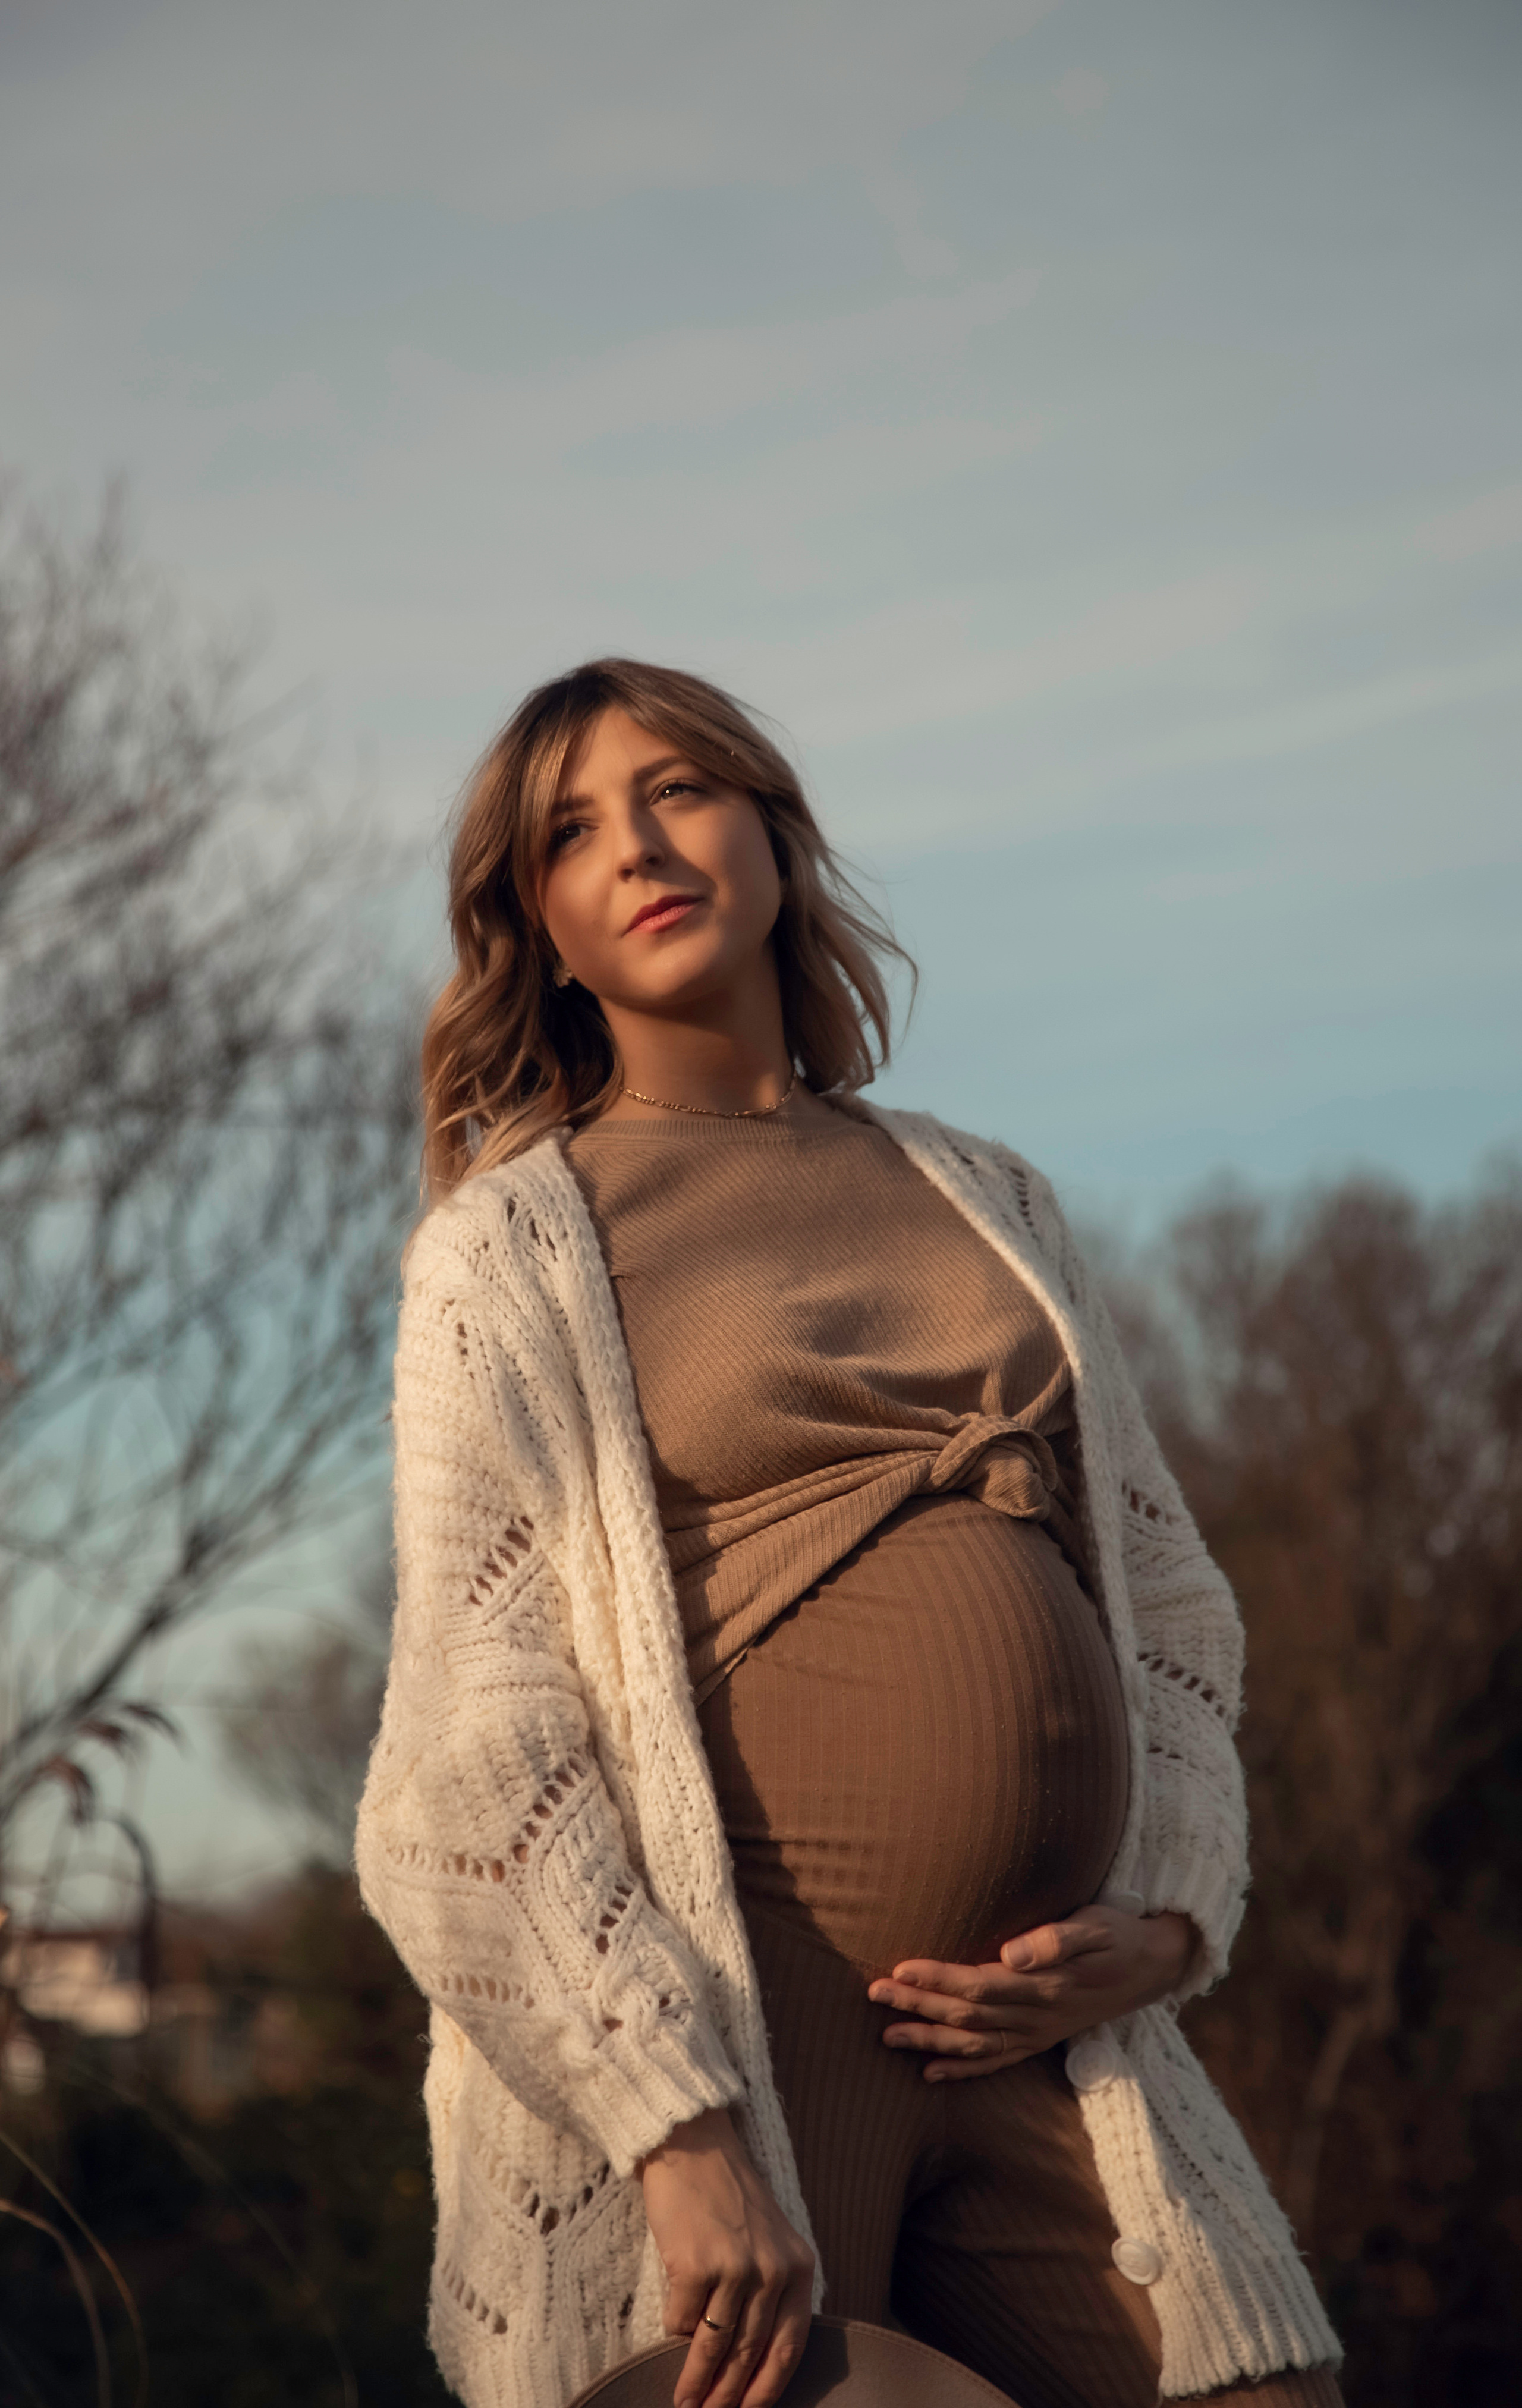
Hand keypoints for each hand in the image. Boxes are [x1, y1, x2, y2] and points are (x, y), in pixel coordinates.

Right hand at [637, 2106, 814, 2407]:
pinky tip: (669, 2342)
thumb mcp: (769, 2239)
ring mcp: (735, 2267)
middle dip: (730, 2394)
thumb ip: (770, 2289)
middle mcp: (772, 2270)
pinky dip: (674, 2335)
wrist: (693, 2146)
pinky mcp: (695, 2264)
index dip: (769, 2387)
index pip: (790, 2345)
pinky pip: (681, 2319)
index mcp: (797, 2265)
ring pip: (716, 2346)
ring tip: (686, 2404)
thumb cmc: (726, 2194)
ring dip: (698, 2382)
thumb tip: (751, 2359)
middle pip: (751, 2352)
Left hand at [866, 1906, 1195, 2082]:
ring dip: (929, 2041)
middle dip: (919, 2007)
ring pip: (975, 2044)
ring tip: (887, 2035)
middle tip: (874, 1994)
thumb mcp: (1095, 1926)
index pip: (979, 1985)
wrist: (1152, 1966)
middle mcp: (1037, 2016)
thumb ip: (1055, 1939)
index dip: (938, 1980)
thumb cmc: (1117, 1935)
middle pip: (968, 2016)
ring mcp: (1039, 2033)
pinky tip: (931, 2072)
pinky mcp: (1041, 2040)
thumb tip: (1011, 1953)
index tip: (900, 1969)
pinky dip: (962, 2069)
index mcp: (1045, 1986)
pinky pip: (997, 2061)